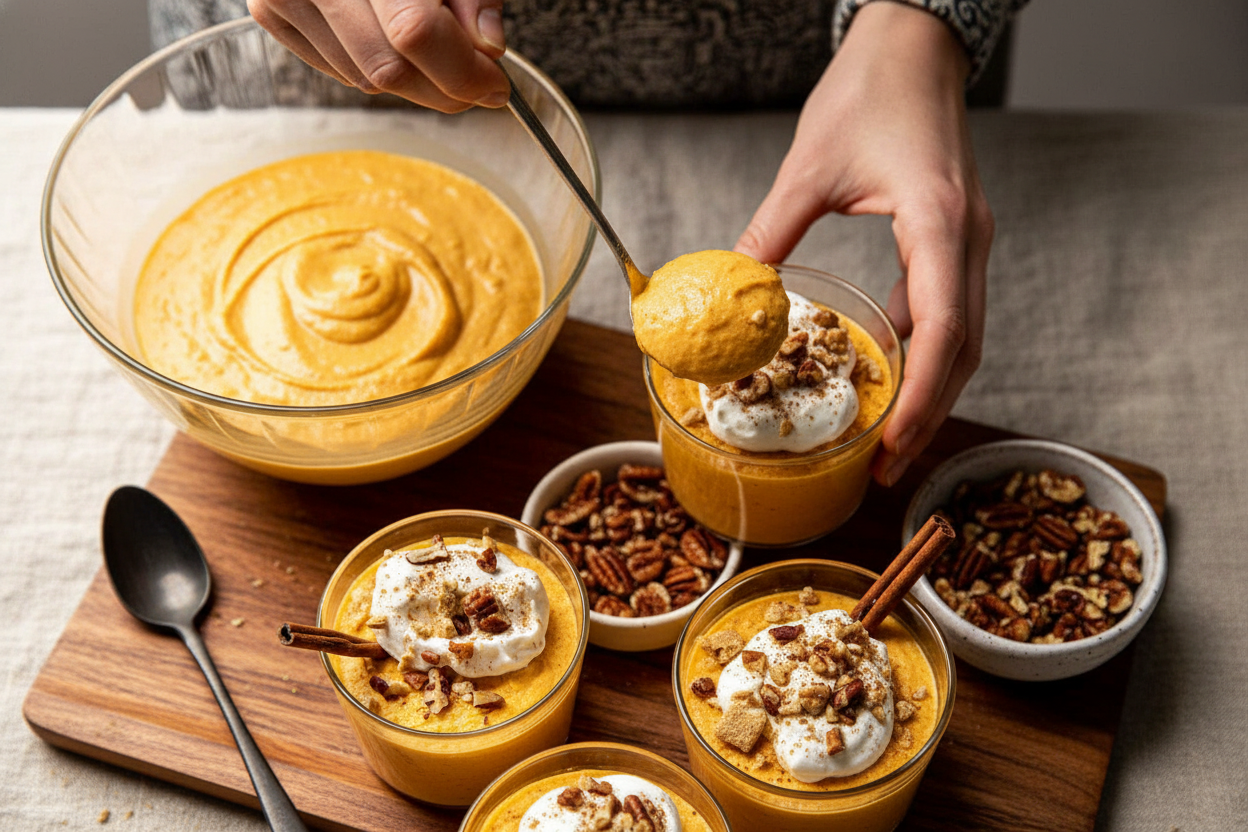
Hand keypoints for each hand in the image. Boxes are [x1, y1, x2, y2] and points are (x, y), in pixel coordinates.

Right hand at [247, 0, 510, 110]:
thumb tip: (488, 47)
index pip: (414, 31)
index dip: (461, 70)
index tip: (494, 84)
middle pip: (389, 68)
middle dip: (443, 87)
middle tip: (477, 82)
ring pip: (364, 80)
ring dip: (413, 80)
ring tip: (432, 50)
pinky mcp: (270, 13)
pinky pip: (339, 71)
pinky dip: (375, 68)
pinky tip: (389, 39)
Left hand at [735, 2, 991, 486]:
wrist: (916, 46)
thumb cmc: (872, 90)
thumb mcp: (809, 165)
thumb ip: (771, 231)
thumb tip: (734, 290)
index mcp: (940, 223)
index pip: (942, 328)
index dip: (918, 395)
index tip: (890, 443)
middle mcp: (969, 240)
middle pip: (963, 348)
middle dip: (927, 413)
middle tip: (887, 466)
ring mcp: (970, 242)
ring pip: (964, 336)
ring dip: (931, 390)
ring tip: (890, 439)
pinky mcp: (958, 240)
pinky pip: (950, 310)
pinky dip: (925, 353)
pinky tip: (888, 375)